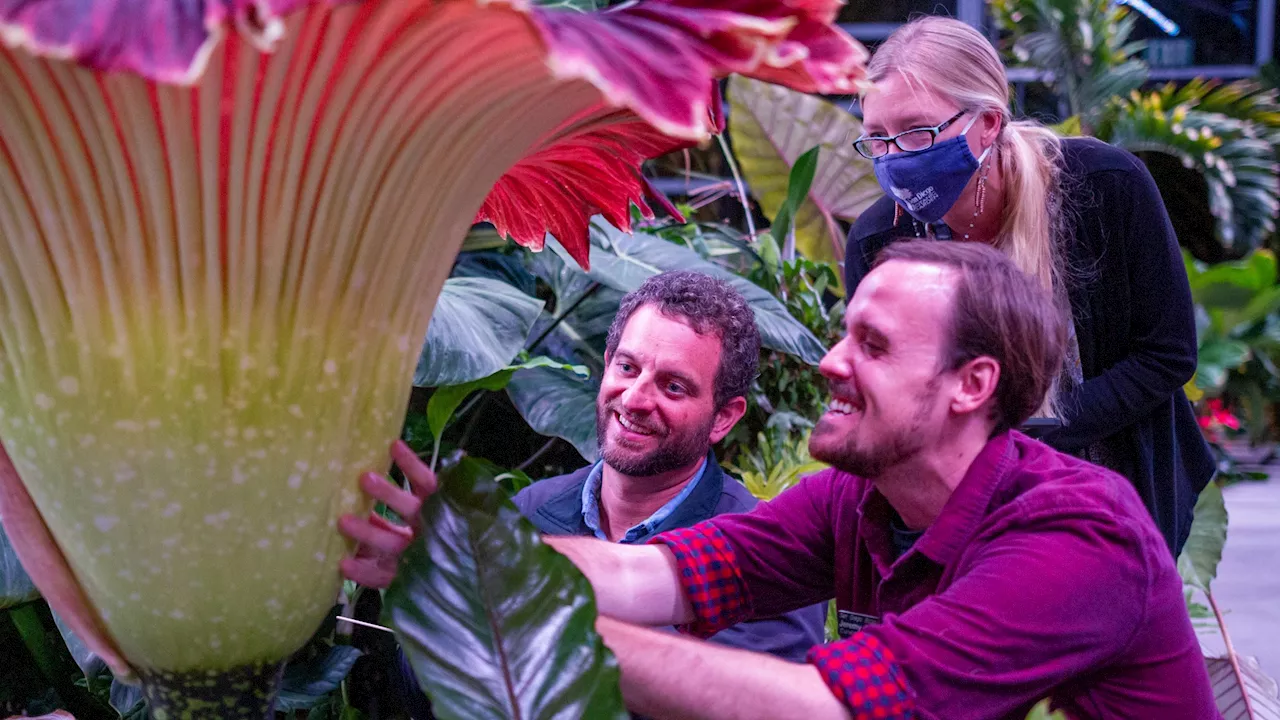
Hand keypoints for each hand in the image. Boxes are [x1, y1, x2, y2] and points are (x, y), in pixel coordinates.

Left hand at [338, 439, 437, 588]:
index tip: (393, 446)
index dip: (411, 466)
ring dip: (368, 532)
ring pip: (392, 542)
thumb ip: (394, 495)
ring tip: (342, 520)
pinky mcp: (399, 579)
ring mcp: (414, 556)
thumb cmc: (413, 533)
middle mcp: (427, 530)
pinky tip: (343, 564)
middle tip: (364, 478)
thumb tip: (369, 462)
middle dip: (388, 494)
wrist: (433, 576)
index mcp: (434, 510)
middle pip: (410, 509)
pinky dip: (362, 571)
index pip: (426, 483)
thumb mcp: (410, 512)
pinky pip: (380, 577)